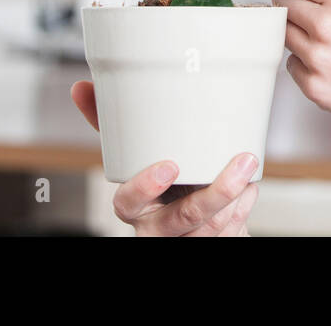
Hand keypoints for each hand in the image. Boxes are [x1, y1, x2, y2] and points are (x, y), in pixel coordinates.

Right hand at [71, 80, 258, 235]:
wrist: (185, 226)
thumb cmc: (158, 186)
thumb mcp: (132, 159)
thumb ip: (109, 126)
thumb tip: (81, 88)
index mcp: (135, 206)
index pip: (128, 203)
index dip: (145, 188)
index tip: (169, 165)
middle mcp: (158, 227)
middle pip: (182, 219)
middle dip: (216, 193)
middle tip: (240, 163)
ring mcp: (186, 239)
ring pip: (212, 225)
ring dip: (237, 194)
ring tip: (248, 163)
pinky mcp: (213, 242)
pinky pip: (232, 229)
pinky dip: (244, 203)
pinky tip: (249, 185)